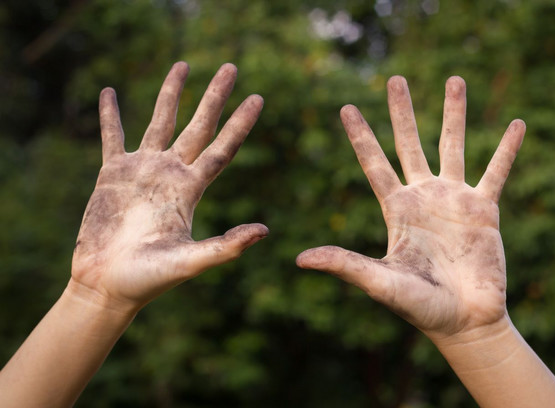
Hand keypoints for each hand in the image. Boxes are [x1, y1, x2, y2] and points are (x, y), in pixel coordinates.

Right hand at [71, 62, 267, 311]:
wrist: (109, 285)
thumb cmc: (151, 279)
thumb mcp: (191, 261)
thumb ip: (226, 246)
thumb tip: (265, 231)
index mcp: (191, 191)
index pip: (222, 149)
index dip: (240, 124)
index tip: (257, 98)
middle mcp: (172, 175)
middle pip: (199, 126)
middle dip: (214, 97)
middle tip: (230, 67)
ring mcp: (143, 172)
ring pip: (160, 122)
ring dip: (171, 94)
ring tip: (183, 65)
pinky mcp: (112, 175)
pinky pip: (112, 137)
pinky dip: (110, 116)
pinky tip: (109, 92)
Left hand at [297, 76, 523, 338]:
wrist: (464, 322)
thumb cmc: (419, 306)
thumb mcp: (379, 281)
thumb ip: (345, 264)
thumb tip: (300, 258)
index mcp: (396, 209)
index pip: (375, 164)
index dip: (361, 136)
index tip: (346, 108)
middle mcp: (423, 197)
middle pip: (410, 144)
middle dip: (402, 112)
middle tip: (395, 79)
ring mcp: (454, 200)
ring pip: (453, 146)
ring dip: (454, 113)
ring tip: (454, 79)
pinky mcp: (484, 210)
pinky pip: (497, 172)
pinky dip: (506, 149)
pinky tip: (516, 124)